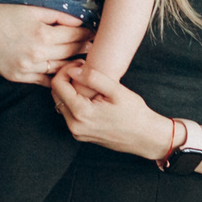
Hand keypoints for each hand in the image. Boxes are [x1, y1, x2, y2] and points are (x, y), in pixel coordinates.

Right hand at [0, 0, 90, 84]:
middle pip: (71, 53)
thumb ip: (57, 15)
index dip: (89, 34)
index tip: (99, 33)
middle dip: (87, 49)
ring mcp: (28, 68)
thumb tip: (80, 19)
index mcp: (42, 33)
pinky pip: (45, 81)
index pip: (75, 36)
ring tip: (88, 63)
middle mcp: (37, 53)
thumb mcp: (31, 9)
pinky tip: (67, 76)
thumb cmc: (2, 14)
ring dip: (76, 67)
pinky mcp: (19, 77)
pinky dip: (58, 79)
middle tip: (100, 48)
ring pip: (61, 70)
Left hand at [51, 62, 175, 159]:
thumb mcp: (117, 91)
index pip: (58, 84)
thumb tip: (74, 70)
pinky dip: (74, 102)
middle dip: (66, 78)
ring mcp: (77, 132)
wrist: (145, 137)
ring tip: (88, 82)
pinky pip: (69, 114)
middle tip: (84, 70)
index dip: (66, 69)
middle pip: (56, 94)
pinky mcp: (80, 135)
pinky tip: (90, 96)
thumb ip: (93, 78)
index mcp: (81, 112)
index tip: (80, 64)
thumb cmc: (135, 114)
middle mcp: (75, 125)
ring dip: (69, 90)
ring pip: (61, 104)